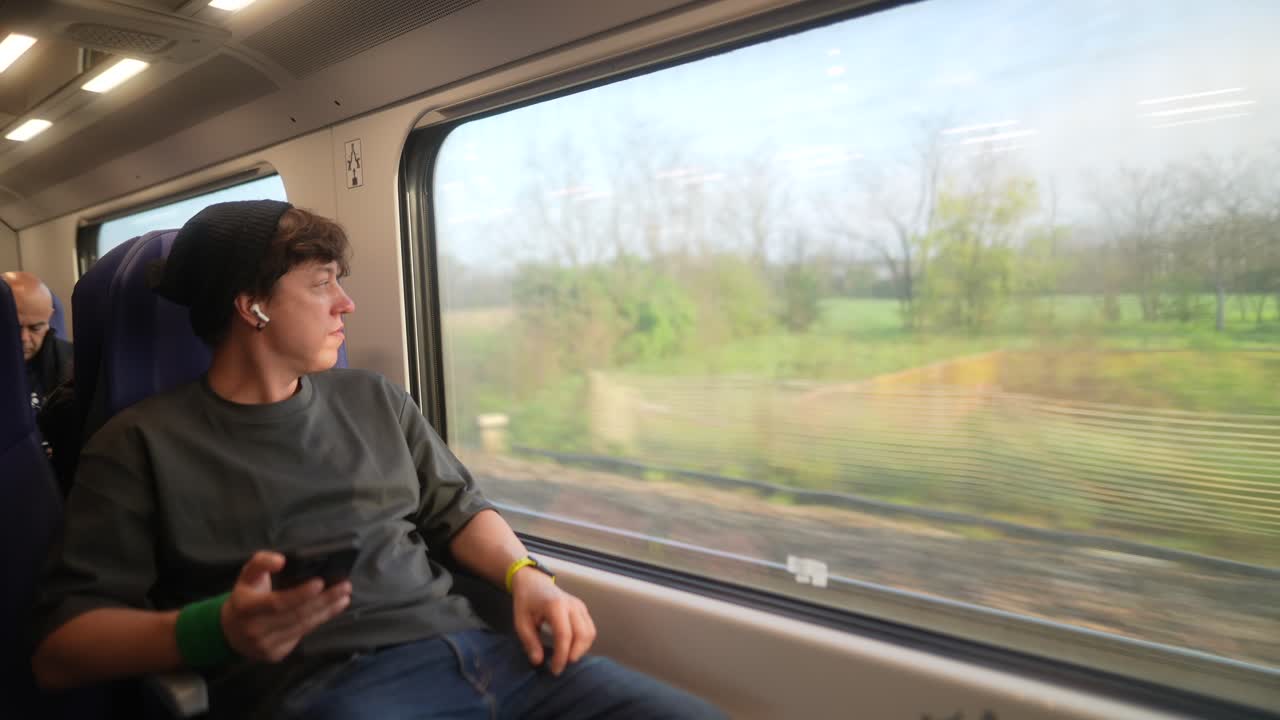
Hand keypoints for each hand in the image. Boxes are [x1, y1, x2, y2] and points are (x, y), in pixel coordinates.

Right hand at [219, 551, 350, 662]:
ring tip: (344, 597)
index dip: (300, 594)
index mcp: (245, 608)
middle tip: (344, 586)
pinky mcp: (275, 654)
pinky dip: (319, 621)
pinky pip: (302, 635)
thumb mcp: (247, 574)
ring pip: (303, 627)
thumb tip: (281, 560)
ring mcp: (265, 645)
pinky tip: (331, 610)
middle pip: (296, 615)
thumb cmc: (245, 596)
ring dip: (327, 611)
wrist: (230, 631)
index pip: (278, 603)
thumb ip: (261, 561)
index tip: (321, 582)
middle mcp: (254, 630)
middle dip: (324, 600)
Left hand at [511, 568, 596, 675]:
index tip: (555, 670)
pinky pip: (589, 629)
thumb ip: (529, 641)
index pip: (564, 635)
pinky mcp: (583, 609)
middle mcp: (571, 604)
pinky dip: (584, 643)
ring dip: (581, 650)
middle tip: (561, 667)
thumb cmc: (526, 602)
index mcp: (555, 605)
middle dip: (574, 655)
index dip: (561, 655)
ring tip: (566, 660)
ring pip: (590, 632)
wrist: (534, 583)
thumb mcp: (521, 622)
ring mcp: (579, 605)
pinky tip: (572, 650)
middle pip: (582, 634)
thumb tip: (538, 661)